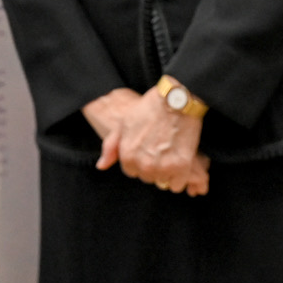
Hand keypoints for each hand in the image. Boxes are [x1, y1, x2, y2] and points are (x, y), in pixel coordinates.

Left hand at [82, 88, 208, 194]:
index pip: (133, 172)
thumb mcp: (123, 123)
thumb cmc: (149, 108)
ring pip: (163, 181)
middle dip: (154, 166)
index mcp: (128, 156)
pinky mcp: (181, 166)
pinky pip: (178, 184)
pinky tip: (181, 159)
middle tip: (162, 148)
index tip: (150, 148)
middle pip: (148, 177)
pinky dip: (180, 175)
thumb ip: (111, 146)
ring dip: (168, 171)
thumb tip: (101, 166)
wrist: (175, 99)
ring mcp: (162, 167)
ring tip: (172, 151)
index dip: (142, 160)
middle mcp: (144, 165)